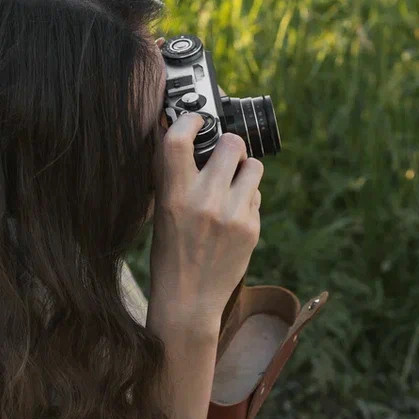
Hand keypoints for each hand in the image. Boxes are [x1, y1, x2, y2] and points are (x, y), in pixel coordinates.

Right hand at [148, 112, 262, 329]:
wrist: (189, 299)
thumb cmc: (170, 252)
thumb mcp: (162, 211)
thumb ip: (174, 175)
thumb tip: (183, 134)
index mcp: (174, 195)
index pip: (178, 139)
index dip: (190, 120)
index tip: (195, 119)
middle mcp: (205, 201)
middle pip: (231, 144)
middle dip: (229, 145)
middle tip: (223, 155)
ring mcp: (233, 214)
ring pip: (253, 166)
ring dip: (244, 168)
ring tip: (232, 183)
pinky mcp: (252, 227)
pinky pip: (256, 194)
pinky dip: (247, 198)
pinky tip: (233, 215)